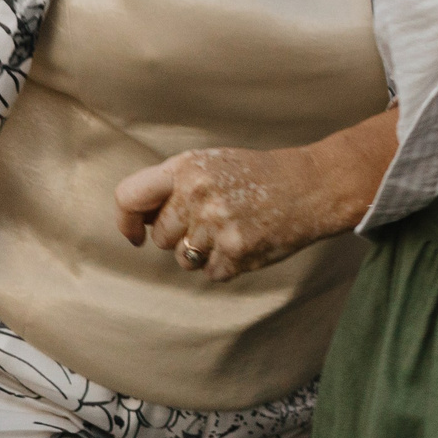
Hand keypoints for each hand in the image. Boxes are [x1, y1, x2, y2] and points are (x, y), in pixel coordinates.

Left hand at [115, 127, 379, 282]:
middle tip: (211, 218)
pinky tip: (246, 240)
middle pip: (159, 236)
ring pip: (183, 258)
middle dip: (178, 235)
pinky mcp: (235, 253)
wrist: (309, 186)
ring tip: (231, 228)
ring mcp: (216, 225)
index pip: (129, 197)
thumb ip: (173, 185)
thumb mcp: (210, 164)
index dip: (127, 221)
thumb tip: (137, 221)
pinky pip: (210, 273)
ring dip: (202, 252)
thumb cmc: (257, 175)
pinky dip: (225, 264)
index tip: (136, 234)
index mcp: (186, 167)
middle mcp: (197, 195)